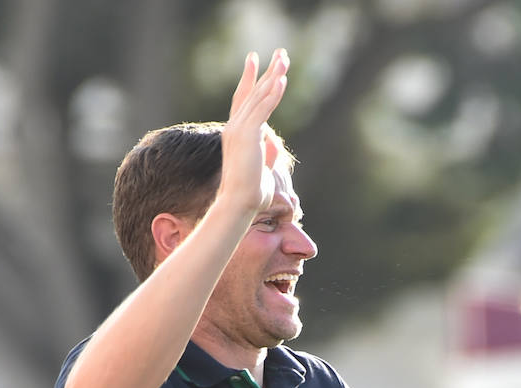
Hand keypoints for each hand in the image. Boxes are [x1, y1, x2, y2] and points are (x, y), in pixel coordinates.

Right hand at [217, 49, 289, 214]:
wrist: (239, 202)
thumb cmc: (250, 192)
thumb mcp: (262, 166)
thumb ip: (267, 150)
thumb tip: (275, 143)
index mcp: (237, 132)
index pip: (243, 99)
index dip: (250, 78)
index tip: (254, 59)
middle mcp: (235, 127)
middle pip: (253, 92)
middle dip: (268, 71)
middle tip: (281, 52)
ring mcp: (240, 129)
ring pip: (259, 97)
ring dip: (274, 76)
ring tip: (285, 59)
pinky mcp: (248, 135)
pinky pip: (263, 110)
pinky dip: (273, 94)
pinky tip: (282, 80)